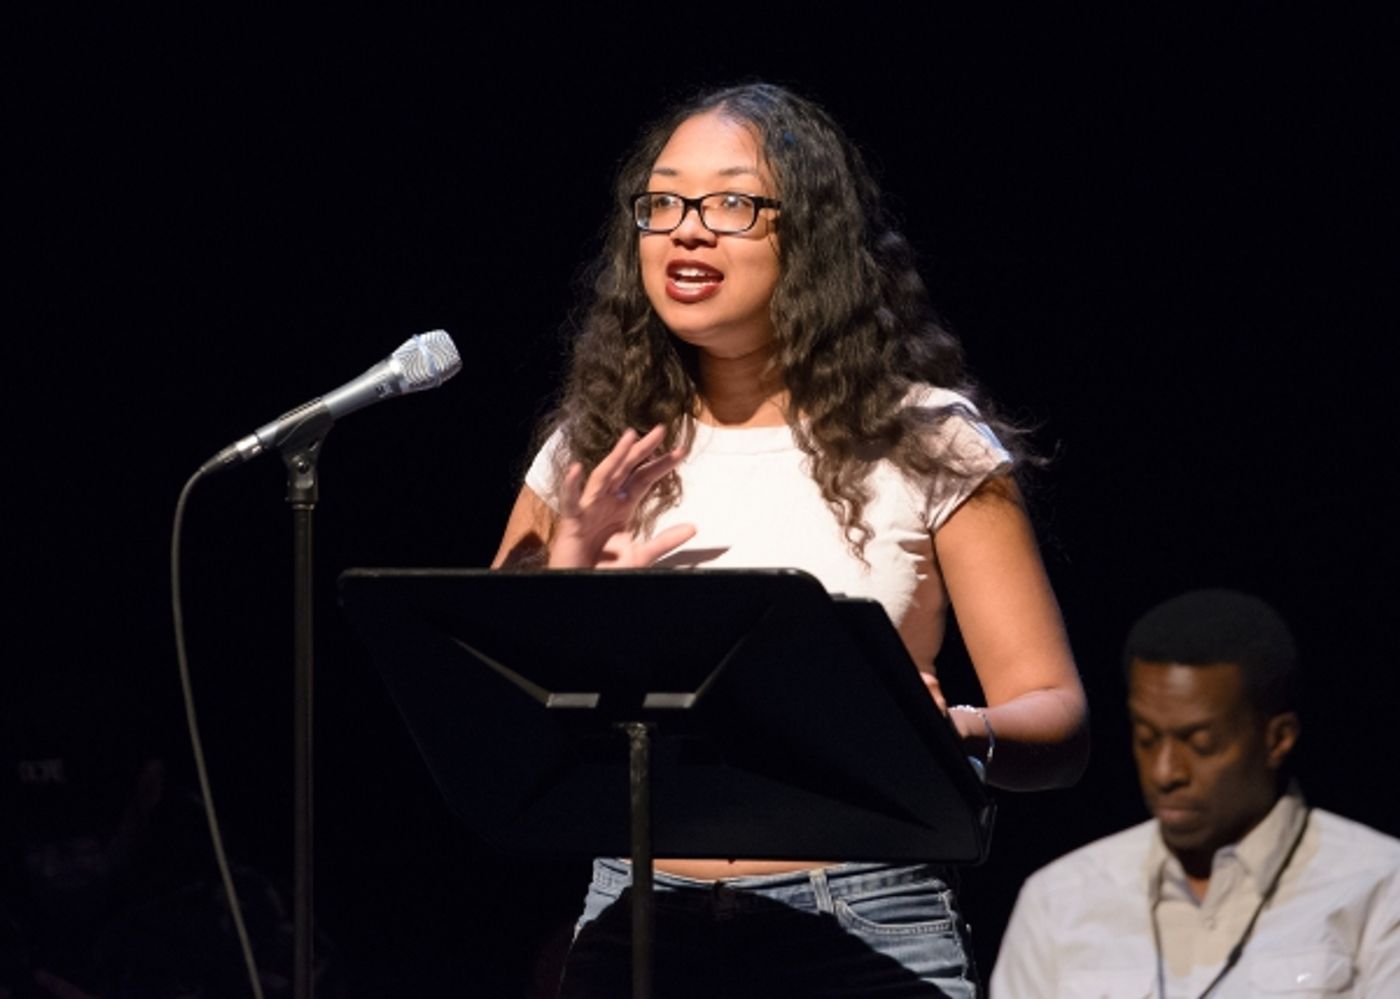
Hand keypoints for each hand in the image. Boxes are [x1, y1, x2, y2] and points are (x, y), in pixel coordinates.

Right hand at [548, 426, 696, 568]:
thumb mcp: (642, 555)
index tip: (681, 450)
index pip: (644, 478)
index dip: (661, 463)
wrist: (582, 583)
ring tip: (630, 438)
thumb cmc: (605, 569)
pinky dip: (572, 486)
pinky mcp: (572, 523)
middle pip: (626, 469)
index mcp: (621, 507)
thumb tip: (693, 527)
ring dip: (615, 457)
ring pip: (602, 477)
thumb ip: (665, 541)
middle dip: (643, 449)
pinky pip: (571, 502)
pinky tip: (577, 469)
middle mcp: (605, 502)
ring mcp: (587, 510)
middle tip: (661, 430)